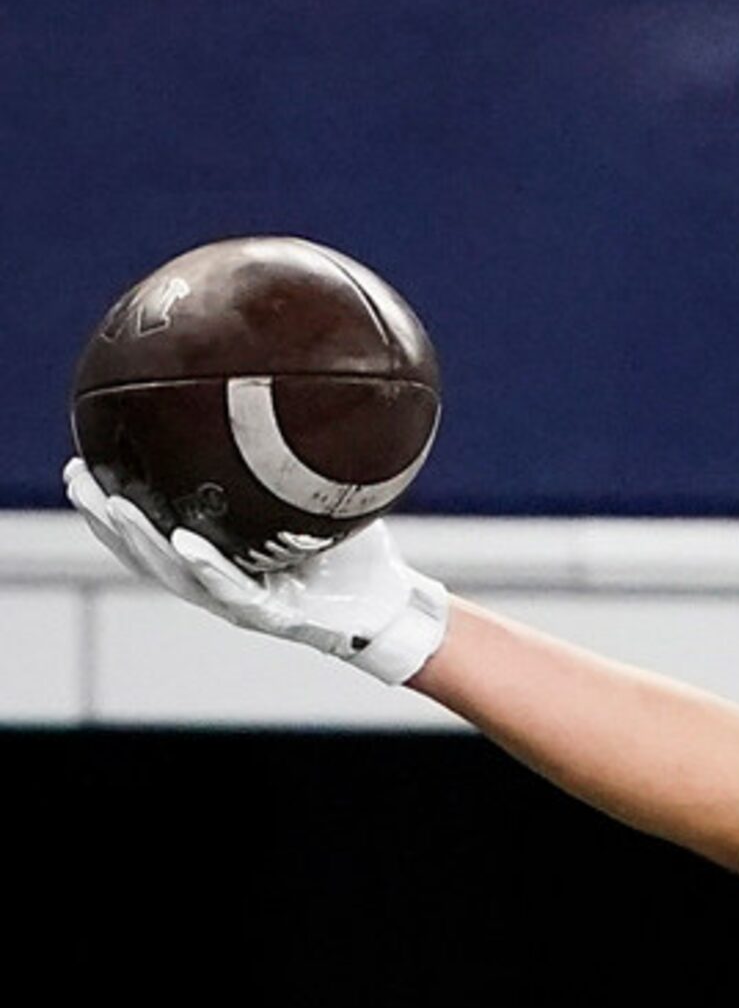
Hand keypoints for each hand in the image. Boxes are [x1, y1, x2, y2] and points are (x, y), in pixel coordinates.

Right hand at [64, 457, 449, 683]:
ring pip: (175, 573)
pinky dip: (207, 567)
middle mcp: (218, 580)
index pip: (152, 528)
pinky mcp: (271, 616)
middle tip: (78, 478)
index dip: (112, 502)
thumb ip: (298, 460)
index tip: (82, 462)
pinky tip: (185, 543)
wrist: (392, 604)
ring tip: (115, 506)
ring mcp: (240, 601)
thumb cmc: (351, 554)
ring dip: (141, 541)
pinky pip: (233, 590)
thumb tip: (298, 391)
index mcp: (218, 555)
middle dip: (106, 517)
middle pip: (145, 551)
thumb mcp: (321, 498)